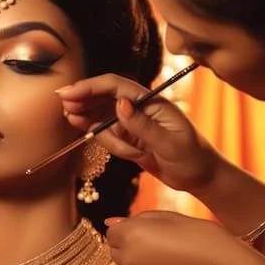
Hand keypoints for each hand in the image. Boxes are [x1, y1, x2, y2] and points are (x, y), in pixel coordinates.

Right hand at [57, 73, 219, 191]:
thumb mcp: (169, 143)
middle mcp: (139, 108)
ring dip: (91, 121)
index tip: (69, 93)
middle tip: (65, 106)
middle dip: (83, 100)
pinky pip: (108, 134)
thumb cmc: (192, 158)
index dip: (90, 87)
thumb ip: (143, 124)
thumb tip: (120, 103)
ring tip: (74, 121)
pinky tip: (98, 137)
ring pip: (102, 116)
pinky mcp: (129, 137)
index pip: (115, 86)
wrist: (200, 177)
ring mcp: (132, 123)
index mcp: (151, 101)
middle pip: (104, 96)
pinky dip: (103, 138)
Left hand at [106, 211, 242, 264]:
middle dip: (128, 244)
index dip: (128, 228)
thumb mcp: (167, 216)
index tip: (146, 228)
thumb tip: (110, 220)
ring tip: (163, 255)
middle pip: (115, 250)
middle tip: (155, 240)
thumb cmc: (198, 235)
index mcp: (130, 235)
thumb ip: (136, 219)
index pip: (112, 231)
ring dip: (135, 259)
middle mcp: (127, 259)